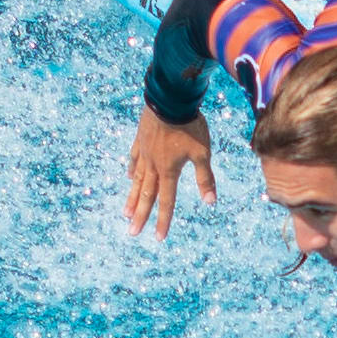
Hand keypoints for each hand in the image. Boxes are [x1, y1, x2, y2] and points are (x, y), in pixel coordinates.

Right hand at [121, 108, 215, 238]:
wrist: (170, 99)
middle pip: (146, 195)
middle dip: (140, 216)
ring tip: (125, 213)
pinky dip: (131, 170)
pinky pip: (133, 159)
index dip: (163, 221)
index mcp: (169, 171)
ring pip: (136, 180)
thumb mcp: (202, 152)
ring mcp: (144, 152)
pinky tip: (127, 177)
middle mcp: (153, 165)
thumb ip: (205, 178)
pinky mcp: (140, 139)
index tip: (158, 238)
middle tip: (132, 233)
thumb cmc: (190, 126)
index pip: (166, 201)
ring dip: (132, 198)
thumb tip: (210, 202)